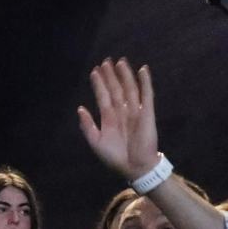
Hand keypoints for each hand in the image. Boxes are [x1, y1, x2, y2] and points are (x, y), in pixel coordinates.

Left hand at [77, 58, 159, 179]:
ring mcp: (135, 111)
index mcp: (109, 118)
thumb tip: (79, 108)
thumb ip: (88, 126)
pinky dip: (145, 83)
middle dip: (111, 76)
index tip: (94, 71)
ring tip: (120, 62)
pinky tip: (142, 70)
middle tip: (106, 61)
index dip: (99, 84)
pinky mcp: (147, 114)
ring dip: (125, 75)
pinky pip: (147, 95)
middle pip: (116, 89)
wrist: (134, 167)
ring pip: (129, 89)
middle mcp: (122, 112)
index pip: (103, 96)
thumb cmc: (114, 157)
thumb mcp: (96, 142)